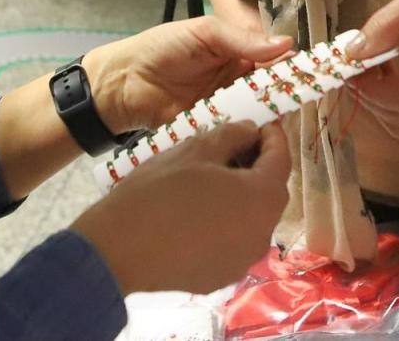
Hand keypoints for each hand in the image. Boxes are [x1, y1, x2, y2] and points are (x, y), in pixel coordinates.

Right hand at [72, 121, 290, 294]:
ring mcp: (243, 261)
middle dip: (257, 166)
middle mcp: (263, 235)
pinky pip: (232, 242)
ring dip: (240, 196)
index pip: (281, 159)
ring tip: (211, 180)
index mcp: (263, 199)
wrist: (118, 251)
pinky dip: (225, 223)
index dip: (273, 137)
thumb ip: (233, 135)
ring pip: (251, 219)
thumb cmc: (159, 192)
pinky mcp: (221, 277)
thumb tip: (251, 131)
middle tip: (233, 147)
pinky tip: (198, 214)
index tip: (261, 122)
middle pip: (269, 192)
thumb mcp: (196, 150)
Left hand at [83, 18, 292, 133]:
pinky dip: (247, 135)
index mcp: (237, 51)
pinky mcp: (215, 130)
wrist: (123, 84)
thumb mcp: (203, 33)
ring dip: (267, 116)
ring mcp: (227, 107)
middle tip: (298, 100)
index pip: (273, 58)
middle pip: (270, 88)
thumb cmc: (161, 48)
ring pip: (257, 113)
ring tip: (280, 120)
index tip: (313, 73)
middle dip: (284, 94)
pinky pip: (237, 133)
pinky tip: (259, 138)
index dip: (292, 65)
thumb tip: (287, 43)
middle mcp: (237, 80)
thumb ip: (241, 40)